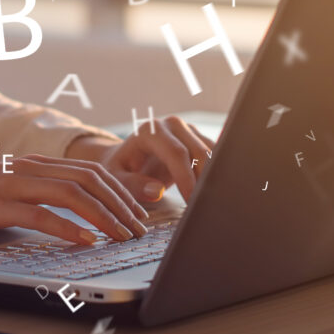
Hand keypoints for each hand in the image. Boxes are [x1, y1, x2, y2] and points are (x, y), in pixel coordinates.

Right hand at [0, 156, 149, 244]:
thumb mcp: (10, 194)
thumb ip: (42, 197)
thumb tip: (79, 216)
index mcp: (35, 163)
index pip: (91, 171)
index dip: (122, 189)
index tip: (143, 210)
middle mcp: (28, 167)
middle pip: (90, 179)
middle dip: (122, 204)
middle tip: (140, 228)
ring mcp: (12, 183)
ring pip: (72, 193)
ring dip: (103, 216)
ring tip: (122, 236)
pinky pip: (40, 214)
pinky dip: (68, 228)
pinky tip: (86, 241)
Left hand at [66, 116, 215, 203]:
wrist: (126, 157)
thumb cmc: (120, 169)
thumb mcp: (117, 178)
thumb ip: (132, 185)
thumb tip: (157, 191)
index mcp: (150, 131)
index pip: (176, 153)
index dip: (186, 178)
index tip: (191, 202)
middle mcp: (171, 125)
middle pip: (198, 152)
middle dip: (204, 181)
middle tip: (204, 208)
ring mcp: (187, 129)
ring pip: (211, 154)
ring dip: (213, 178)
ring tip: (209, 203)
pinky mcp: (198, 137)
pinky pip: (215, 155)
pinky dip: (216, 174)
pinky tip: (212, 193)